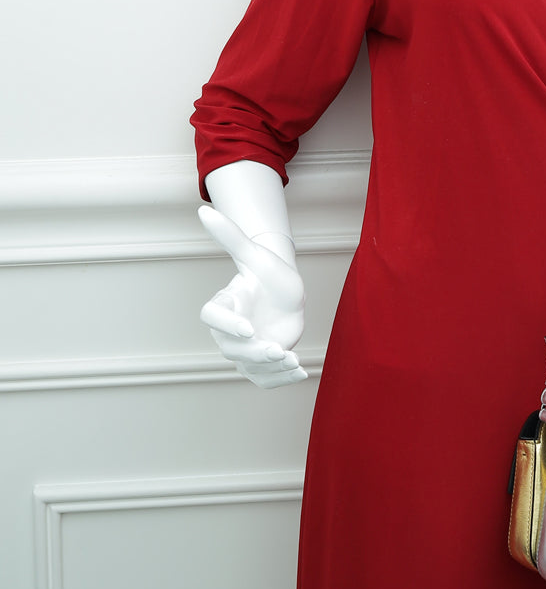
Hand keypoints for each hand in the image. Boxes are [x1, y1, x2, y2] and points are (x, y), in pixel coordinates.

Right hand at [198, 205, 308, 388]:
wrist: (287, 293)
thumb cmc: (267, 272)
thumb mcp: (254, 254)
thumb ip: (230, 235)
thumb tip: (202, 208)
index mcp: (224, 304)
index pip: (213, 317)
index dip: (227, 325)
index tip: (249, 329)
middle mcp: (230, 331)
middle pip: (232, 350)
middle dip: (254, 353)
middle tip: (278, 350)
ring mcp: (245, 350)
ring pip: (250, 368)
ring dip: (271, 369)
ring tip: (294, 363)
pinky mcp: (261, 363)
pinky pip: (266, 379)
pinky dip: (282, 380)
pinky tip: (300, 374)